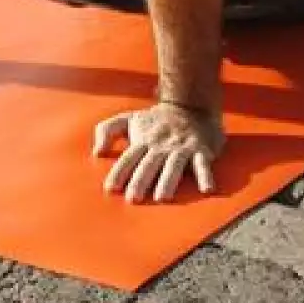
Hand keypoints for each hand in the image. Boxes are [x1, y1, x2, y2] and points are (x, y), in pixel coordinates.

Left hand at [92, 101, 224, 202]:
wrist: (191, 104)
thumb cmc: (155, 120)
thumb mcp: (129, 119)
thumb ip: (107, 130)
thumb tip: (96, 151)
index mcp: (144, 140)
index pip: (129, 158)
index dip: (119, 172)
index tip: (110, 189)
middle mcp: (161, 145)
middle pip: (150, 164)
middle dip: (141, 180)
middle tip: (133, 198)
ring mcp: (181, 147)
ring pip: (174, 165)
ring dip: (168, 180)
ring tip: (162, 197)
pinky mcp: (201, 149)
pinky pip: (203, 164)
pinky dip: (205, 176)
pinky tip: (206, 190)